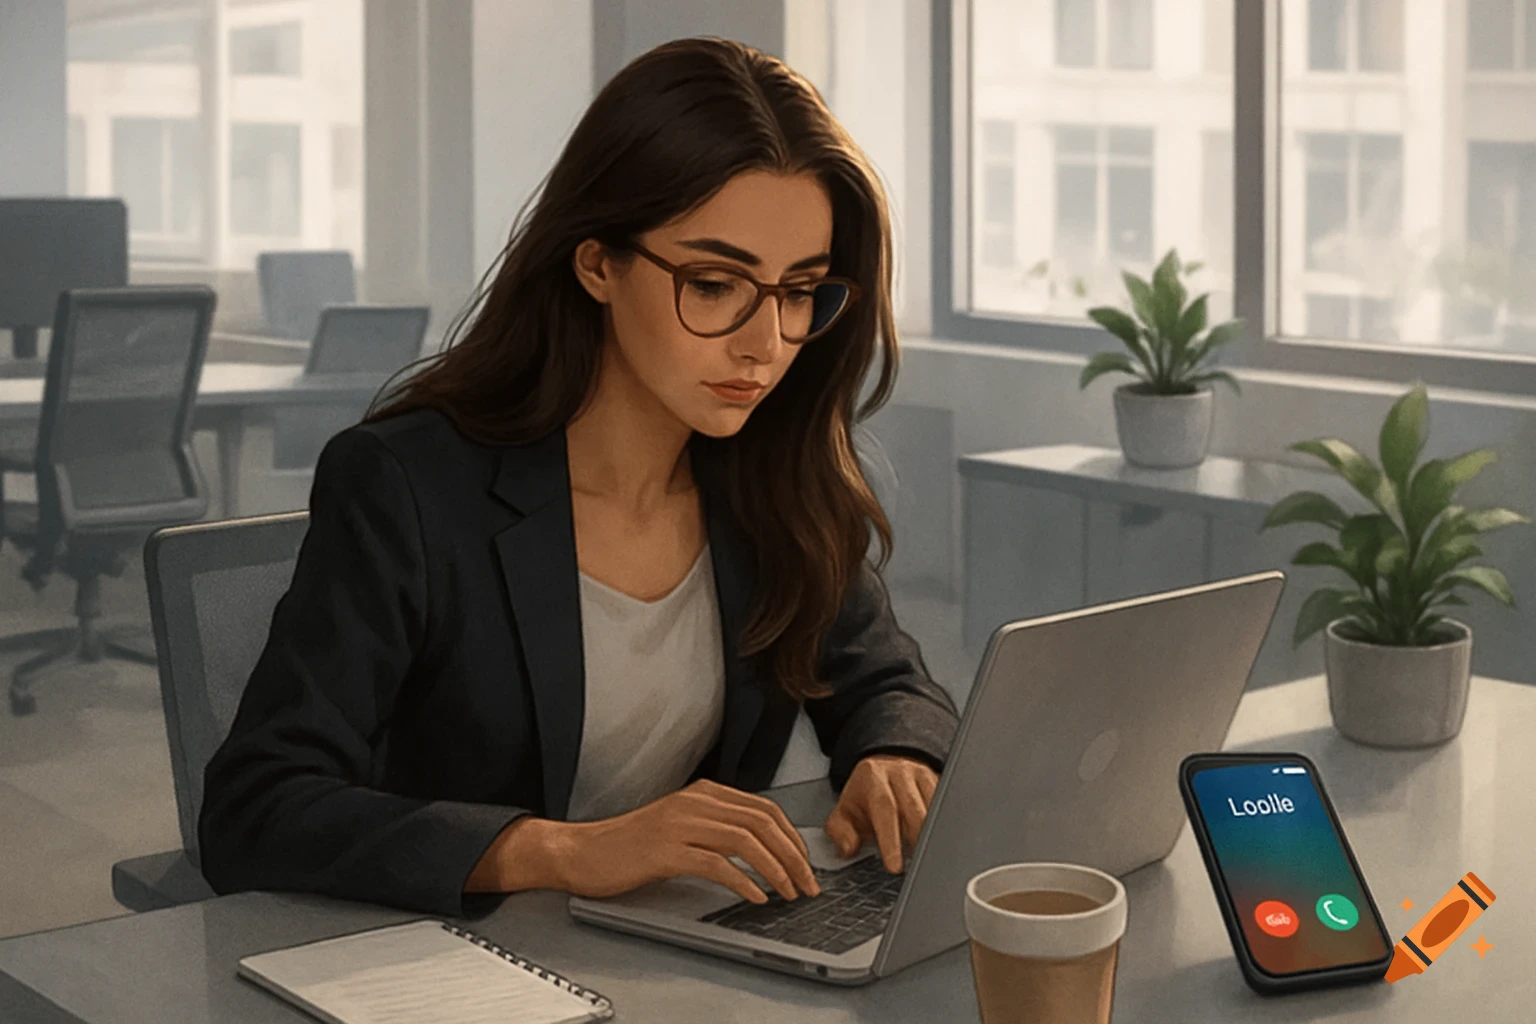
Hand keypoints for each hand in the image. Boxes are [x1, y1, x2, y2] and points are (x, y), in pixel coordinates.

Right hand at [540, 780, 822, 904]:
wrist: (583, 851)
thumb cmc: (631, 845)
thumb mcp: (681, 825)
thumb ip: (717, 828)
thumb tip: (764, 849)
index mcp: (704, 793)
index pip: (765, 809)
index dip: (792, 838)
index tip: (806, 864)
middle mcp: (695, 802)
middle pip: (762, 823)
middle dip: (793, 856)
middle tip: (807, 884)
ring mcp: (680, 824)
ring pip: (745, 841)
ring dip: (775, 870)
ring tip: (788, 893)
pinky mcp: (666, 851)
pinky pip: (716, 864)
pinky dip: (742, 881)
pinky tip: (755, 896)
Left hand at [823, 754, 937, 873]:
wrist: (882, 768)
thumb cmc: (865, 797)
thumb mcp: (843, 812)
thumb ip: (840, 832)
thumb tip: (848, 848)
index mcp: (873, 778)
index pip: (885, 809)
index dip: (891, 840)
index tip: (895, 866)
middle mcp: (899, 773)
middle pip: (914, 809)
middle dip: (917, 841)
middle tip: (917, 868)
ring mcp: (922, 776)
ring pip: (934, 808)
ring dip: (933, 836)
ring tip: (930, 860)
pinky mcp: (938, 782)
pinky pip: (945, 806)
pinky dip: (944, 827)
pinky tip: (940, 844)